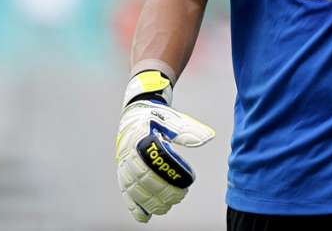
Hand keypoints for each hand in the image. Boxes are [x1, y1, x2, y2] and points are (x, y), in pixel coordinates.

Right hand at [115, 72, 214, 222]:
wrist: (135, 114)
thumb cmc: (156, 117)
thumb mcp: (174, 120)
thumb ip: (189, 130)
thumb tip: (208, 136)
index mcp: (142, 135)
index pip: (156, 159)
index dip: (171, 173)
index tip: (186, 181)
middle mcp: (130, 151)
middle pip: (144, 177)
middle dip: (162, 190)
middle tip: (179, 196)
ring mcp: (124, 163)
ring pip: (134, 188)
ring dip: (150, 200)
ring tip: (166, 207)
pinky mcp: (122, 171)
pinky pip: (125, 191)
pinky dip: (134, 206)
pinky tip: (144, 217)